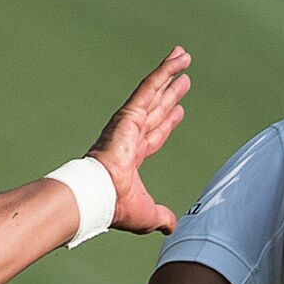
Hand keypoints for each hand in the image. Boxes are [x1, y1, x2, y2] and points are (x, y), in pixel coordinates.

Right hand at [87, 46, 191, 235]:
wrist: (100, 196)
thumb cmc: (117, 207)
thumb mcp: (148, 214)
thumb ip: (161, 217)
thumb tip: (172, 226)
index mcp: (132, 157)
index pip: (155, 134)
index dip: (168, 122)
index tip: (179, 111)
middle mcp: (131, 136)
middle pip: (157, 109)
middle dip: (170, 94)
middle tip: (184, 80)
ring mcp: (130, 123)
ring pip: (154, 91)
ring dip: (169, 73)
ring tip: (184, 57)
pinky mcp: (130, 114)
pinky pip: (150, 86)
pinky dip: (164, 71)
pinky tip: (177, 59)